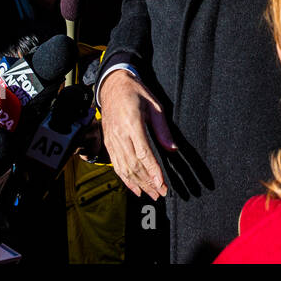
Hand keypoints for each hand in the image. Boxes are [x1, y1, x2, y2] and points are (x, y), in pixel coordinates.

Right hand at [99, 71, 176, 199]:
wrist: (112, 86)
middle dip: (148, 182)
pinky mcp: (108, 143)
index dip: (152, 170)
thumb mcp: (154, 105)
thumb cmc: (136, 93)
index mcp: (132, 123)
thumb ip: (162, 129)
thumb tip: (172, 149)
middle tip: (162, 193)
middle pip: (134, 164)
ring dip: (139, 184)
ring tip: (152, 194)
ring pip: (124, 168)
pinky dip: (126, 179)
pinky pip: (116, 165)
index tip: (161, 183)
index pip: (143, 152)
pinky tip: (135, 189)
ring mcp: (111, 140)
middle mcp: (119, 134)